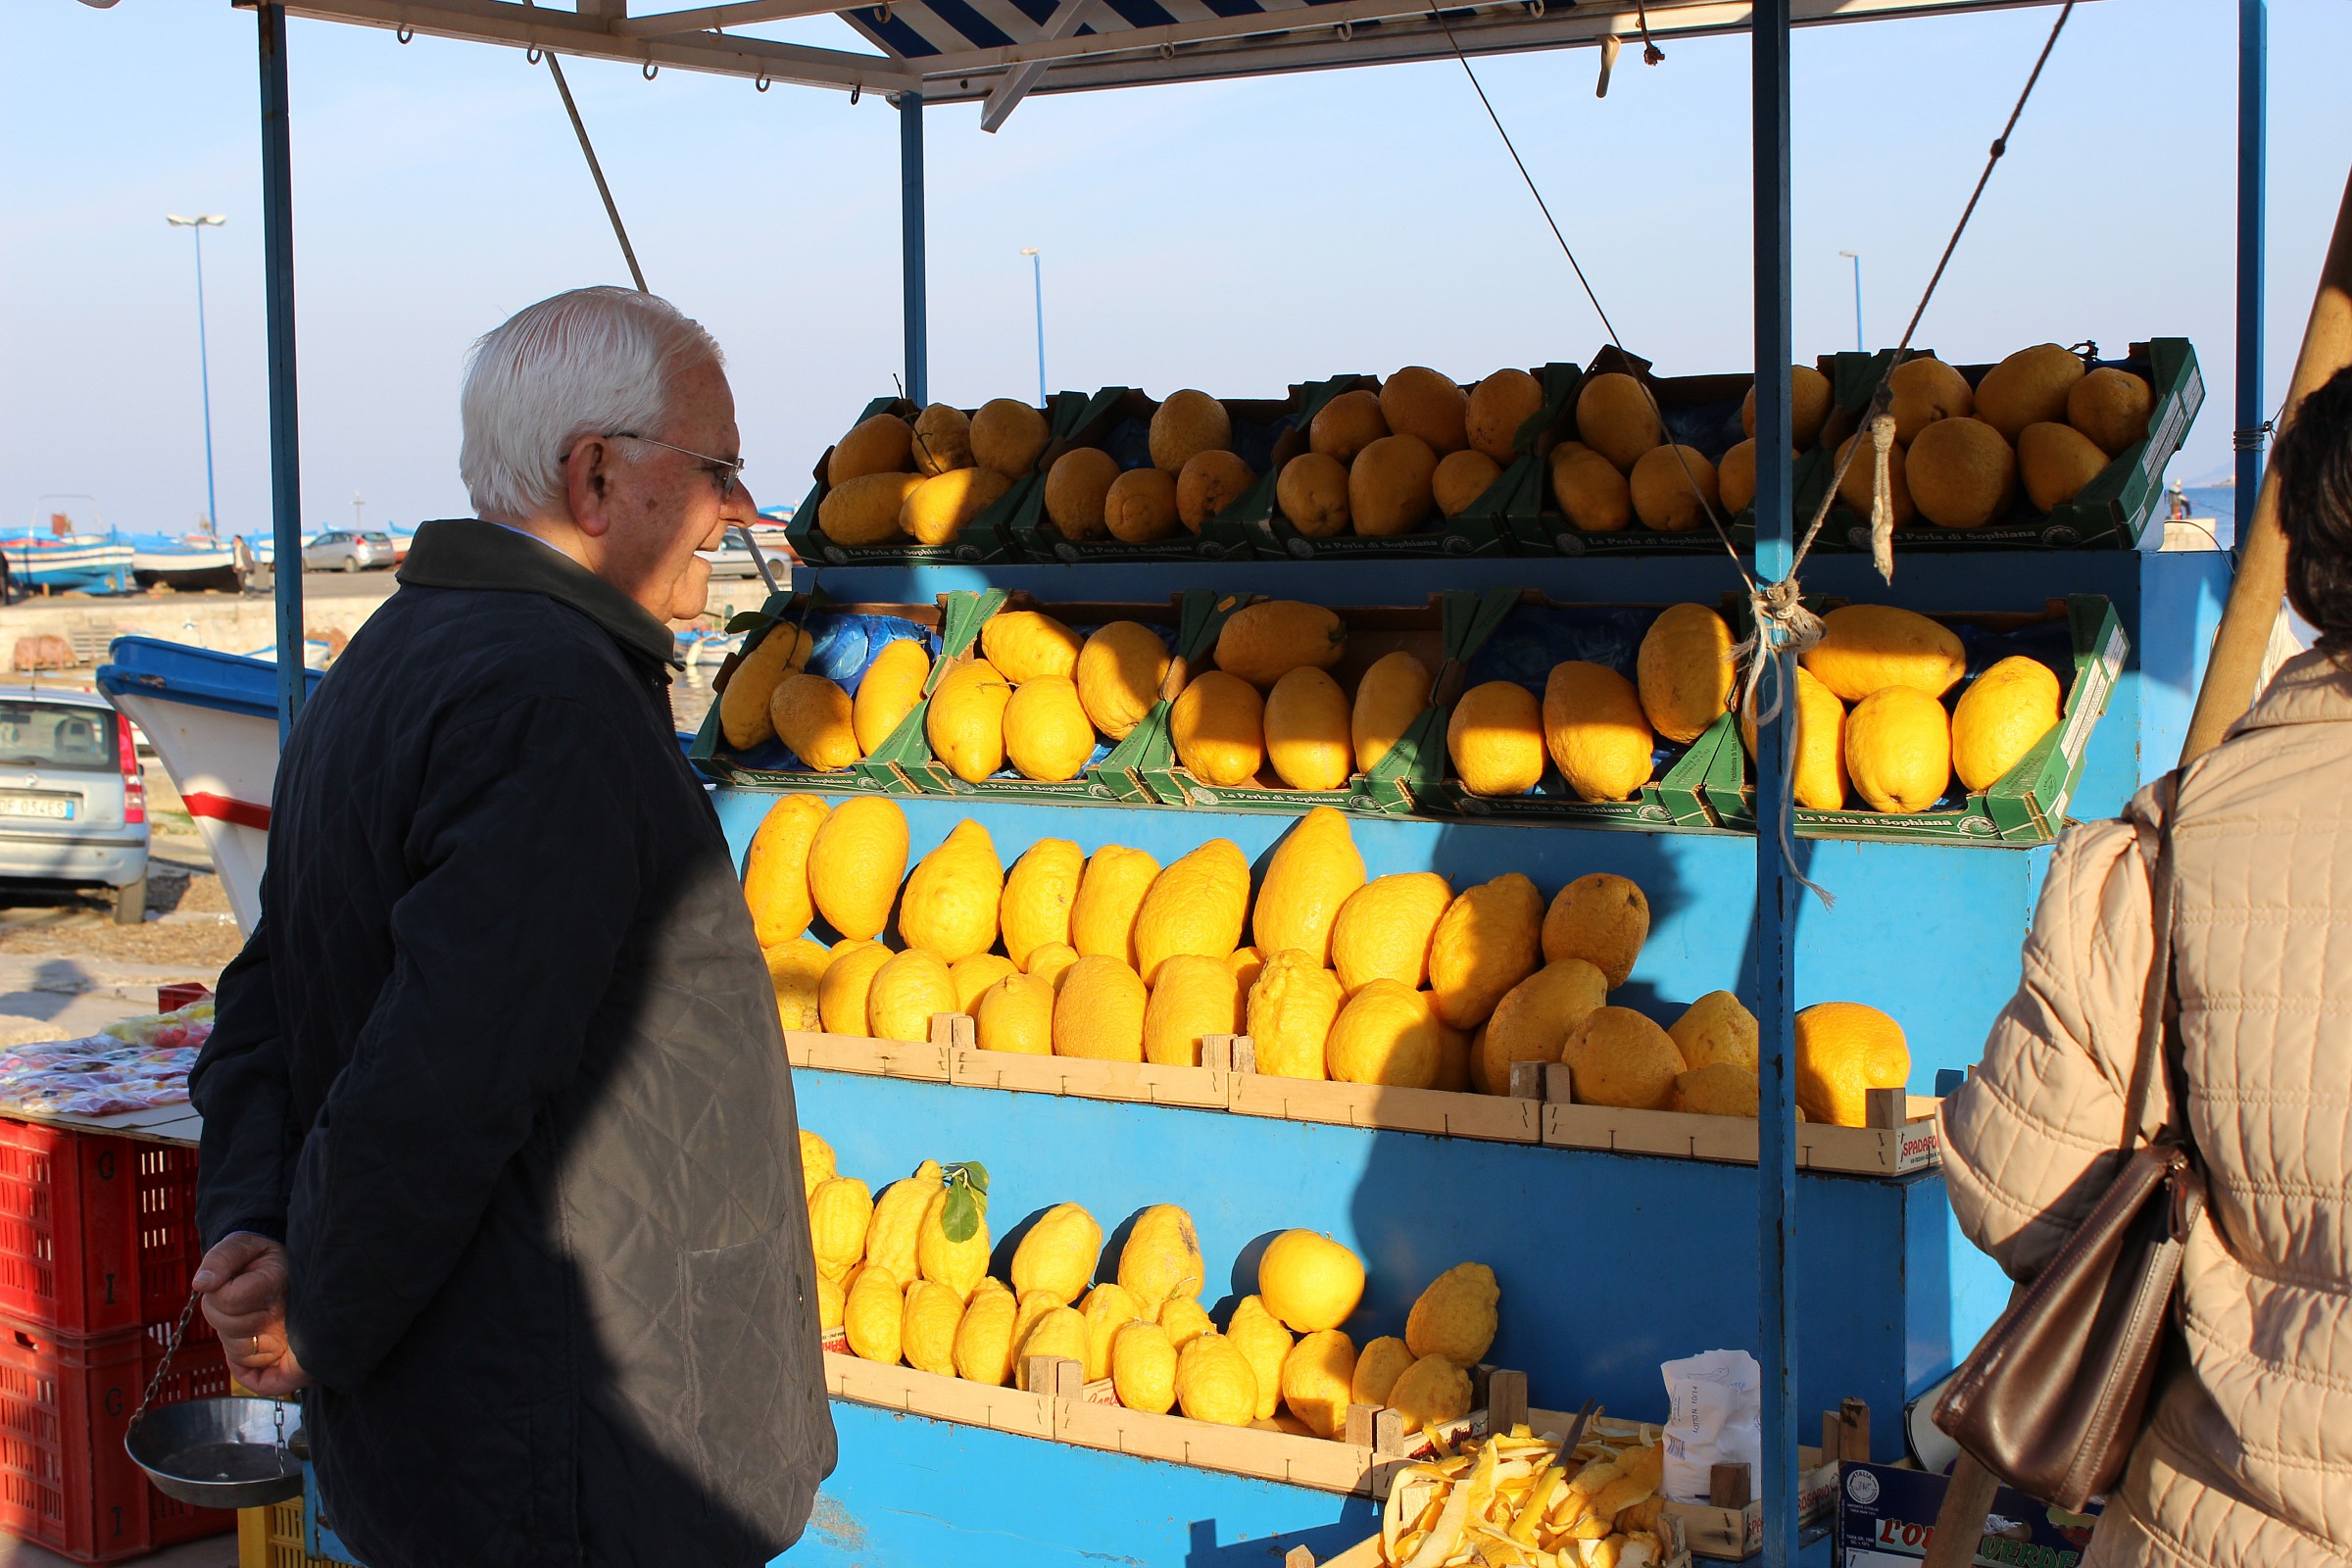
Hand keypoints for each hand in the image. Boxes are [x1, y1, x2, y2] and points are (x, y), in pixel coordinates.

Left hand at [194, 1231, 313, 1395]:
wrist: (285, 1268)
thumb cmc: (259, 1257)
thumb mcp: (241, 1244)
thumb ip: (221, 1258)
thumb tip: (202, 1283)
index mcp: (278, 1281)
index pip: (230, 1299)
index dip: (217, 1292)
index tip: (224, 1279)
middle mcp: (290, 1313)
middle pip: (232, 1329)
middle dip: (220, 1314)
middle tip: (232, 1297)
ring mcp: (294, 1339)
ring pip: (242, 1354)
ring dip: (231, 1338)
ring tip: (244, 1318)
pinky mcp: (296, 1362)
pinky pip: (263, 1380)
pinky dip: (245, 1372)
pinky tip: (238, 1360)